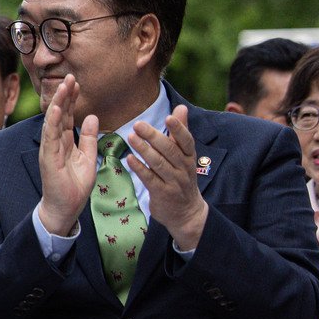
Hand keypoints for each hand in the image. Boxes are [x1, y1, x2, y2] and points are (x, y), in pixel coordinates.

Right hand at [37, 74, 98, 235]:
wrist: (65, 208)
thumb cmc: (75, 186)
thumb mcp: (88, 158)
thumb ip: (89, 138)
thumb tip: (91, 116)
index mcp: (64, 142)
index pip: (67, 116)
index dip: (72, 99)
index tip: (77, 83)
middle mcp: (54, 142)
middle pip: (59, 114)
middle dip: (64, 95)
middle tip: (70, 76)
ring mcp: (49, 149)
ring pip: (53, 121)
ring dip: (58, 103)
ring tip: (64, 86)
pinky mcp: (48, 157)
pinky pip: (49, 136)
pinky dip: (52, 121)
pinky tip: (56, 108)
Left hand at [128, 104, 208, 250]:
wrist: (186, 212)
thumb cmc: (181, 177)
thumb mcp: (185, 155)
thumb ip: (180, 132)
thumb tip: (181, 107)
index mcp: (189, 157)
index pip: (186, 141)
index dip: (179, 129)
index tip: (169, 116)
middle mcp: (183, 169)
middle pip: (170, 151)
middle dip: (154, 137)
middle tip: (138, 124)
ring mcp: (173, 182)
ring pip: (159, 164)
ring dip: (144, 150)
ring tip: (131, 137)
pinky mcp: (162, 193)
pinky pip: (150, 179)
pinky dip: (140, 169)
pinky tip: (129, 159)